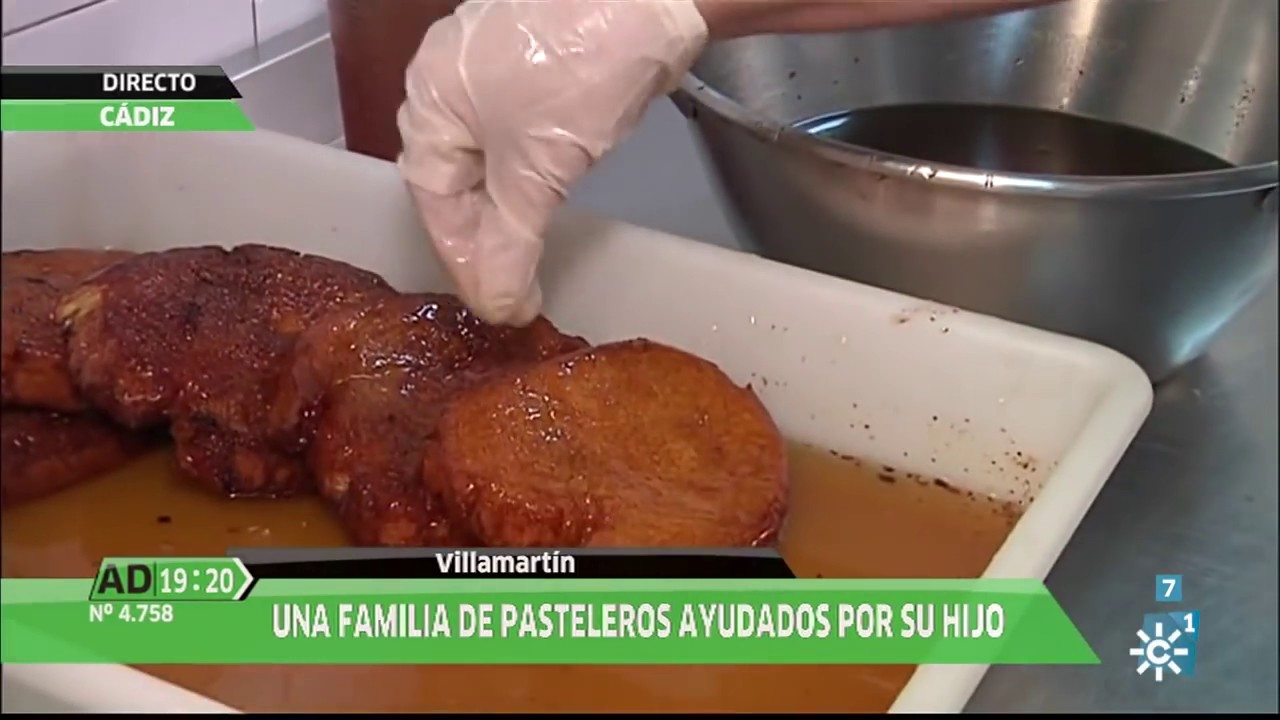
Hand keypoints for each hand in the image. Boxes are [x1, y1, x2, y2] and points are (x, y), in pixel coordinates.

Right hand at [397, 0, 708, 325]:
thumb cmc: (578, 70)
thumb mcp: (538, 170)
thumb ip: (510, 244)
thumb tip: (498, 307)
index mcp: (429, 101)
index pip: (434, 201)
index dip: (464, 261)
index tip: (496, 307)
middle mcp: (447, 81)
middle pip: (455, 180)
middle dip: (483, 240)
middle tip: (512, 292)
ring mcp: (491, 67)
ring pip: (487, 157)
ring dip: (507, 211)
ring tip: (529, 259)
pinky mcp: (534, 63)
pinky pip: (515, 134)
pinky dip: (527, 176)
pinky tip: (544, 202)